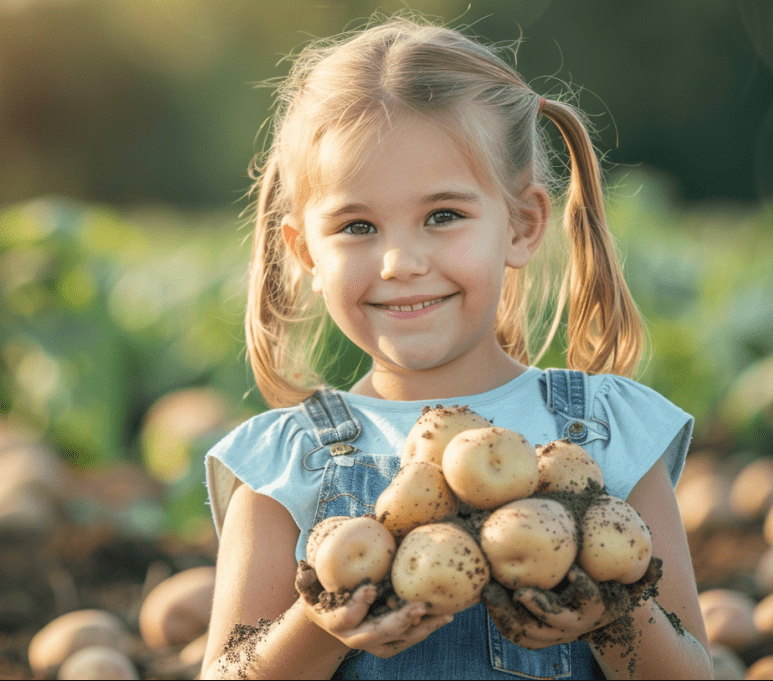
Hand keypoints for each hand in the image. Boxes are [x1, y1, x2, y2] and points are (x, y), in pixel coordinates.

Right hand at [295, 561, 452, 657]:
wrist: (328, 616)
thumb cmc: (321, 590)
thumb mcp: (310, 581)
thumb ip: (309, 572)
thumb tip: (308, 560)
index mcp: (333, 621)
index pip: (344, 618)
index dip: (356, 606)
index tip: (369, 589)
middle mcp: (352, 637)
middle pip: (377, 634)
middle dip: (399, 621)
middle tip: (419, 606)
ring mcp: (371, 643)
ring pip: (397, 640)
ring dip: (421, 628)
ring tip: (444, 614)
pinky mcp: (386, 645)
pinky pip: (407, 640)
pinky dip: (425, 629)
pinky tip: (444, 616)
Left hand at [482, 559, 661, 649]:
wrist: (599, 616)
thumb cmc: (608, 582)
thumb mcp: (623, 572)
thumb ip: (635, 563)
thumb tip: (646, 545)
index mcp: (596, 605)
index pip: (592, 598)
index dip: (584, 587)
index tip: (575, 572)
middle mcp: (576, 623)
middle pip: (556, 623)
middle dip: (539, 609)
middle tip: (521, 592)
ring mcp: (554, 632)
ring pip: (530, 633)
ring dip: (509, 616)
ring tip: (491, 592)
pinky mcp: (537, 635)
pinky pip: (516, 634)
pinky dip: (501, 620)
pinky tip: (488, 599)